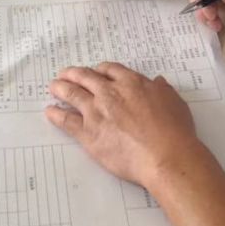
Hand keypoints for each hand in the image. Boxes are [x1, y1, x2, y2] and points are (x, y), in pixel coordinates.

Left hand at [46, 63, 198, 186]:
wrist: (165, 156)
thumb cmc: (174, 130)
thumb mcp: (174, 101)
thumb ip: (162, 89)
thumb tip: (157, 82)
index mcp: (131, 83)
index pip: (109, 69)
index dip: (99, 70)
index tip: (94, 72)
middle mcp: (110, 93)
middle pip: (85, 78)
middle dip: (73, 74)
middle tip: (65, 74)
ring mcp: (96, 113)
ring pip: (72, 95)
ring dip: (61, 88)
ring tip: (53, 87)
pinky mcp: (88, 134)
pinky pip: (67, 121)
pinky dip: (56, 115)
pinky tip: (50, 112)